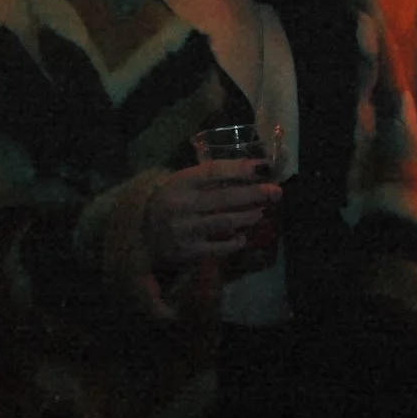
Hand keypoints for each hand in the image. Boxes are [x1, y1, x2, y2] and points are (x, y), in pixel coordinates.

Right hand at [146, 160, 281, 270]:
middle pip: (224, 198)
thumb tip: (252, 173)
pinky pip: (219, 247)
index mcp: (180, 183)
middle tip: (276, 192)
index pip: (213, 171)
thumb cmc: (170, 201)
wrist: (140, 231)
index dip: (239, 168)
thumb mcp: (182, 184)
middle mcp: (182, 205)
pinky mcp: (188, 251)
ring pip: (225, 222)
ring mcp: (185, 229)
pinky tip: (243, 237)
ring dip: (248, 216)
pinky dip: (235, 242)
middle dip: (254, 194)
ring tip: (261, 212)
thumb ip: (210, 180)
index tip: (262, 166)